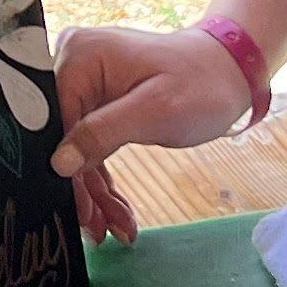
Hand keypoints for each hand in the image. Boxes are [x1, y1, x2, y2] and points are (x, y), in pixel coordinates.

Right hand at [47, 22, 255, 241]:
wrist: (230, 73)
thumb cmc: (202, 84)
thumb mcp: (155, 111)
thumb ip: (103, 133)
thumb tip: (59, 164)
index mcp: (80, 55)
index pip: (56, 122)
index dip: (67, 170)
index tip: (83, 212)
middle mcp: (73, 64)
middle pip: (62, 138)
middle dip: (83, 188)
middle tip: (100, 230)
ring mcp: (85, 84)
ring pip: (76, 149)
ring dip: (94, 191)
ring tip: (113, 228)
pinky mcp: (97, 103)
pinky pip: (90, 145)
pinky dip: (102, 178)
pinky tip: (115, 211)